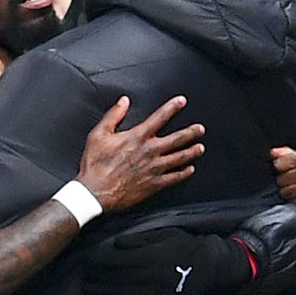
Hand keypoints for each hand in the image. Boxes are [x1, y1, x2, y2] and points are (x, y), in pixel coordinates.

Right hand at [76, 96, 205, 212]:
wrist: (95, 192)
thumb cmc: (95, 165)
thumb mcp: (98, 134)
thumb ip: (113, 115)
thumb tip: (124, 101)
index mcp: (137, 137)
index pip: (159, 118)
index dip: (172, 107)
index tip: (182, 101)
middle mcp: (149, 152)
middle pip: (177, 139)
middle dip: (190, 132)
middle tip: (200, 128)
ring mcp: (154, 169)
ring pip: (179, 158)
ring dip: (192, 152)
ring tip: (200, 147)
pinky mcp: (154, 185)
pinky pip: (174, 178)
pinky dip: (184, 173)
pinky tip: (190, 169)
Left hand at [81, 228, 252, 294]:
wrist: (210, 267)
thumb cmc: (185, 246)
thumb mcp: (165, 234)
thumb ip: (140, 239)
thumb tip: (116, 243)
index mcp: (151, 257)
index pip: (117, 260)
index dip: (99, 261)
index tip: (86, 259)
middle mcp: (151, 277)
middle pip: (115, 278)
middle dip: (96, 276)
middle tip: (81, 275)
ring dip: (100, 294)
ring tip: (85, 290)